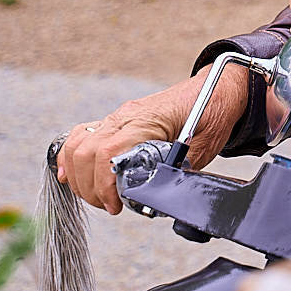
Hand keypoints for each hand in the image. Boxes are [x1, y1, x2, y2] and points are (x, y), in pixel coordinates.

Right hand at [56, 64, 249, 213]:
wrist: (221, 85)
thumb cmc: (215, 110)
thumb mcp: (206, 145)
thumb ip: (181, 169)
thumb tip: (162, 195)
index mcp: (148, 119)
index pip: (108, 152)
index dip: (103, 184)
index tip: (114, 205)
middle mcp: (127, 115)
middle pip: (86, 150)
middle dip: (89, 186)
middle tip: (108, 206)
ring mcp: (121, 115)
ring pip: (79, 142)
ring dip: (79, 175)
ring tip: (96, 197)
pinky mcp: (119, 120)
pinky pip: (84, 134)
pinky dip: (71, 156)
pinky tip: (69, 175)